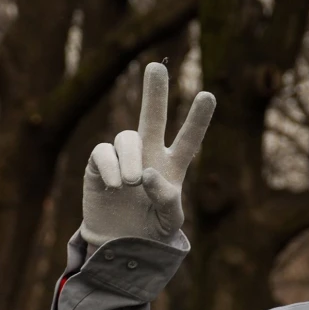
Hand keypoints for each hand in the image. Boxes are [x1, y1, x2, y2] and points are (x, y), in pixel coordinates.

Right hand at [81, 62, 215, 246]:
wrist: (121, 243)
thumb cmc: (152, 230)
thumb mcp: (169, 221)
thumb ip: (167, 200)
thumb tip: (147, 174)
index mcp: (173, 166)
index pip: (189, 139)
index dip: (198, 119)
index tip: (209, 95)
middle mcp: (148, 155)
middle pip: (153, 117)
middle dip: (154, 93)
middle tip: (156, 67)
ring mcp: (123, 157)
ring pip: (127, 137)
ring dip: (131, 158)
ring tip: (132, 183)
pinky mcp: (99, 165)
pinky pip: (103, 154)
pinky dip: (111, 167)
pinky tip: (116, 186)